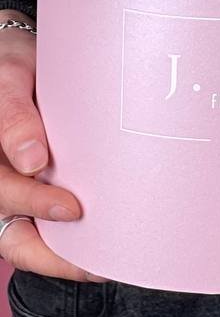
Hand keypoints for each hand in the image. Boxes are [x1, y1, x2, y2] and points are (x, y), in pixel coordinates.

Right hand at [0, 13, 107, 281]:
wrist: (16, 54)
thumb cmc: (8, 65)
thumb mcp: (8, 81)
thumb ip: (14, 117)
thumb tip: (32, 160)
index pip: (6, 198)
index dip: (37, 207)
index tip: (74, 209)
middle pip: (18, 237)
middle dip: (58, 257)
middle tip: (103, 262)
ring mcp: (17, 190)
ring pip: (34, 238)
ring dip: (70, 253)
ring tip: (112, 260)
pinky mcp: (40, 185)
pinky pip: (51, 222)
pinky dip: (76, 234)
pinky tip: (109, 236)